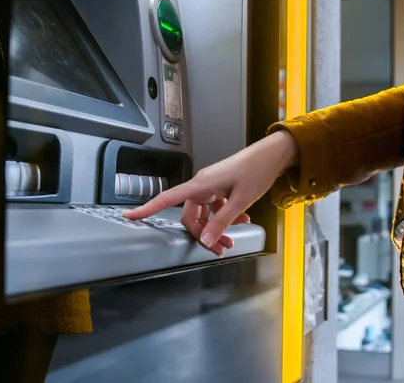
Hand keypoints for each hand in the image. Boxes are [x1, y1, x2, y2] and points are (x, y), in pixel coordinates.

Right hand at [124, 131, 298, 256]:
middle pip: (191, 216)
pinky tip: (241, 221)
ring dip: (216, 228)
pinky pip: (215, 207)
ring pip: (204, 214)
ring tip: (233, 239)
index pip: (167, 198)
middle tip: (221, 248)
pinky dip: (224, 217)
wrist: (273, 155)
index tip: (130, 217)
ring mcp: (211, 186)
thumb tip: (205, 239)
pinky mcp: (220, 187)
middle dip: (204, 234)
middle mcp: (202, 185)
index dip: (147, 208)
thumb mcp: (240, 201)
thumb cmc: (256, 171)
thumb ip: (221, 221)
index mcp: (201, 185)